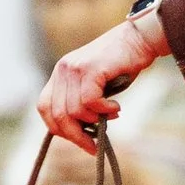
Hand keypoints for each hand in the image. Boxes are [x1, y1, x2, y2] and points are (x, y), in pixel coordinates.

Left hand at [35, 5, 167, 157]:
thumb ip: (82, 104)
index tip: (79, 139)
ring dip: (94, 121)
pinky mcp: (90, 69)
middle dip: (76, 135)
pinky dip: (103, 110)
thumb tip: (79, 133)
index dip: (59, 128)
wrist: (139, 39)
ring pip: (73, 111)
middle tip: (93, 144)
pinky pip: (89, 102)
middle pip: (57, 114)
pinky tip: (115, 108)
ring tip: (111, 115)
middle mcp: (62, 69)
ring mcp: (74, 68)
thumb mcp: (95, 87)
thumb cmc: (122, 66)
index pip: (45, 107)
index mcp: (60, 74)